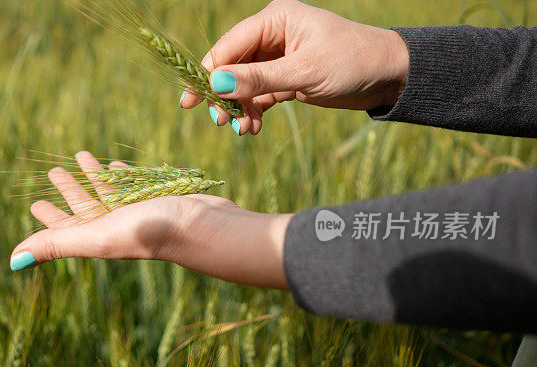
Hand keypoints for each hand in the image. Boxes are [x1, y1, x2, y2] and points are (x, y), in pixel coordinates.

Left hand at [10, 152, 291, 288]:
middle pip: (84, 207)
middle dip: (68, 191)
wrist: (206, 227)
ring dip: (92, 177)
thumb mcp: (97, 237)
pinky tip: (116, 164)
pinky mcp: (158, 198)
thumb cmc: (153, 232)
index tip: (35, 204)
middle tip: (53, 172)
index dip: (48, 219)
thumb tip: (12, 261)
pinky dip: (121, 174)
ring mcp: (138, 213)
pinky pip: (134, 184)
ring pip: (108, 192)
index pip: (65, 228)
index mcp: (98, 238)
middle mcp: (116, 227)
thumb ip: (56, 244)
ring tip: (82, 157)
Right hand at [181, 0, 408, 134]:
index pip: (229, 45)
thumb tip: (216, 84)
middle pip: (232, 66)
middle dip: (224, 95)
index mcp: (275, 19)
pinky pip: (259, 95)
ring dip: (239, 108)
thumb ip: (259, 79)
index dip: (209, 73)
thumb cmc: (353, 62)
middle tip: (219, 122)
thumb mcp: (304, 72)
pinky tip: (253, 128)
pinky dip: (254, 111)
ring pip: (244, 84)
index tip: (192, 101)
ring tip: (242, 130)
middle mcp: (273, 35)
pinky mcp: (287, 78)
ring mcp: (279, 57)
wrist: (390, 76)